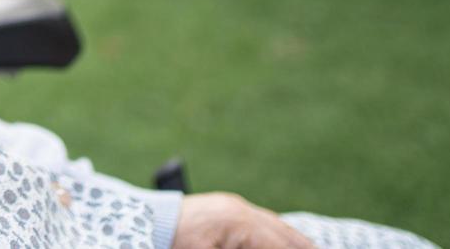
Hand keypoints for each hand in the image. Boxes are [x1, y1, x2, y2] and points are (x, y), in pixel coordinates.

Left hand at [171, 193, 317, 248]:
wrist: (145, 221)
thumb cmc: (173, 243)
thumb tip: (272, 248)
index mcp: (239, 223)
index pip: (280, 246)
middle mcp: (240, 210)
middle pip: (284, 234)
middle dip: (304, 247)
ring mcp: (232, 205)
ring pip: (274, 224)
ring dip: (292, 241)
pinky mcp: (224, 207)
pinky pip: (259, 220)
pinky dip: (274, 233)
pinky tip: (282, 242)